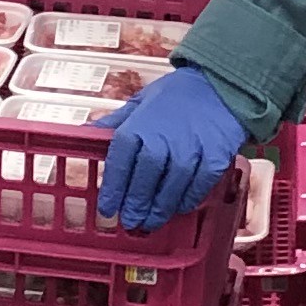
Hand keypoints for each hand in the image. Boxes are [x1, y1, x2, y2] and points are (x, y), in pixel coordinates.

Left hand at [93, 66, 249, 233]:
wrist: (220, 84)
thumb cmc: (177, 94)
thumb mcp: (140, 102)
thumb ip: (115, 122)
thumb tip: (85, 132)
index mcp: (139, 125)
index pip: (120, 164)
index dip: (112, 190)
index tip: (107, 209)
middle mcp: (162, 138)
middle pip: (144, 181)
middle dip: (135, 205)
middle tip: (131, 222)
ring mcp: (190, 149)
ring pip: (171, 188)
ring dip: (160, 209)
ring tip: (151, 222)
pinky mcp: (215, 157)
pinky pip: (198, 186)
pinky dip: (188, 199)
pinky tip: (180, 207)